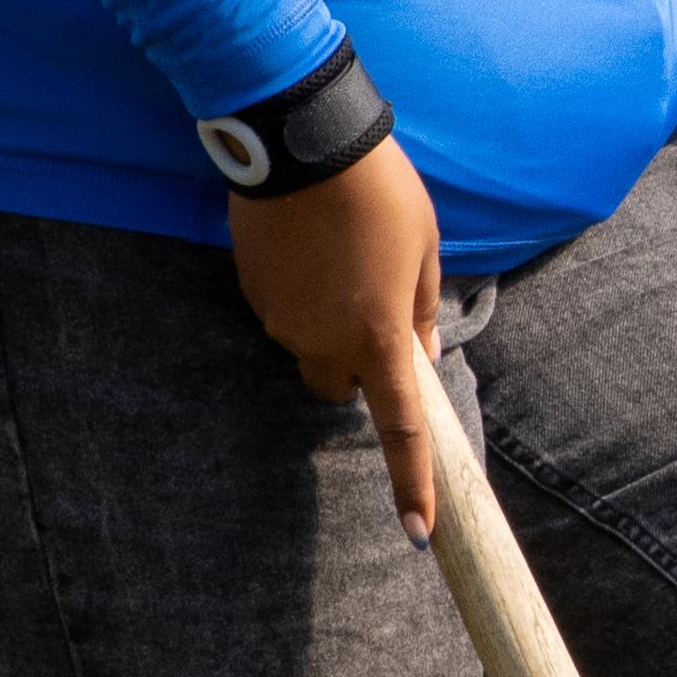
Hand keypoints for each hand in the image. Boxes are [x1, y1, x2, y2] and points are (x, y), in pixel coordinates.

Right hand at [228, 138, 451, 531]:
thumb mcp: (424, 249)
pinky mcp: (252, 293)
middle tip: (374, 307)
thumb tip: (418, 356)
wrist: (301, 142)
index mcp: (378, 338)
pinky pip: (284, 312)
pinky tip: (311, 244)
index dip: (411, 484)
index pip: (399, 429)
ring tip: (342, 253)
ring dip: (328, 321)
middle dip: (355, 366)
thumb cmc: (380, 192)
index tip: (418, 534)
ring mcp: (280, 320)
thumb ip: (422, 311)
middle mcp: (323, 341)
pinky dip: (302, 294)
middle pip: (337, 386)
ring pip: (308, 345)